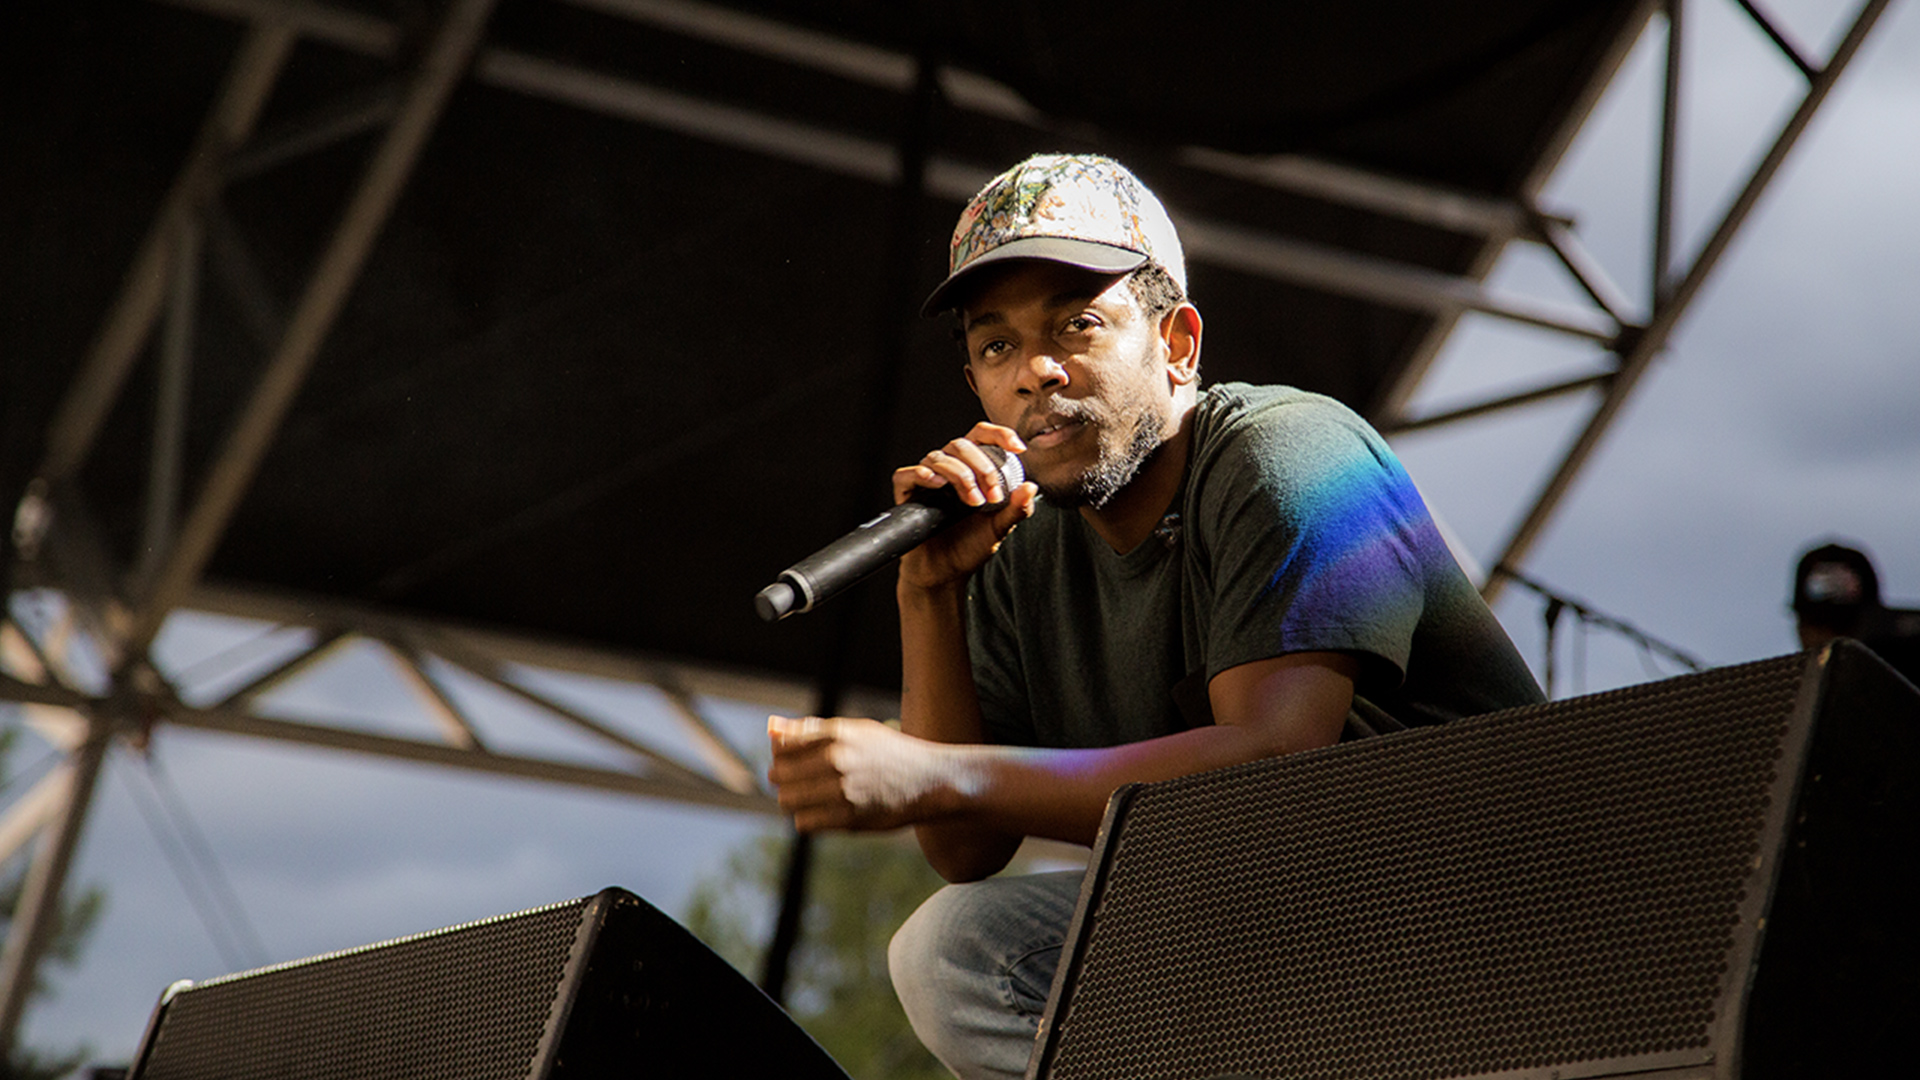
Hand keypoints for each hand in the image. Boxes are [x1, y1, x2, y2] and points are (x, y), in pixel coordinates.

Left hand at [767, 715, 984, 831]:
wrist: (930, 781)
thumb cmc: (890, 752)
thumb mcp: (855, 730)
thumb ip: (811, 729)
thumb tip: (771, 728)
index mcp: (836, 734)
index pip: (782, 746)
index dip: (783, 755)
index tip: (796, 761)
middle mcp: (837, 759)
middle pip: (778, 774)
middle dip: (784, 779)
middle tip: (804, 781)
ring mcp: (842, 790)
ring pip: (787, 800)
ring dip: (794, 800)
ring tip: (814, 797)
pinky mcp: (848, 818)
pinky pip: (804, 822)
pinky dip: (808, 819)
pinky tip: (824, 811)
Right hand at [892, 423, 1037, 590]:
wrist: (945, 573)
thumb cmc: (969, 546)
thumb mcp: (999, 527)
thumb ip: (1016, 508)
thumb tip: (1031, 487)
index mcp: (972, 469)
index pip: (981, 436)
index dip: (999, 434)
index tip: (1018, 448)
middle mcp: (949, 469)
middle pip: (961, 444)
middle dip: (982, 467)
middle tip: (993, 496)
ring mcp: (927, 480)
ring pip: (938, 457)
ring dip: (960, 476)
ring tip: (973, 502)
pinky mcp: (907, 494)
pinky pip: (906, 474)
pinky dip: (922, 474)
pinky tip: (937, 485)